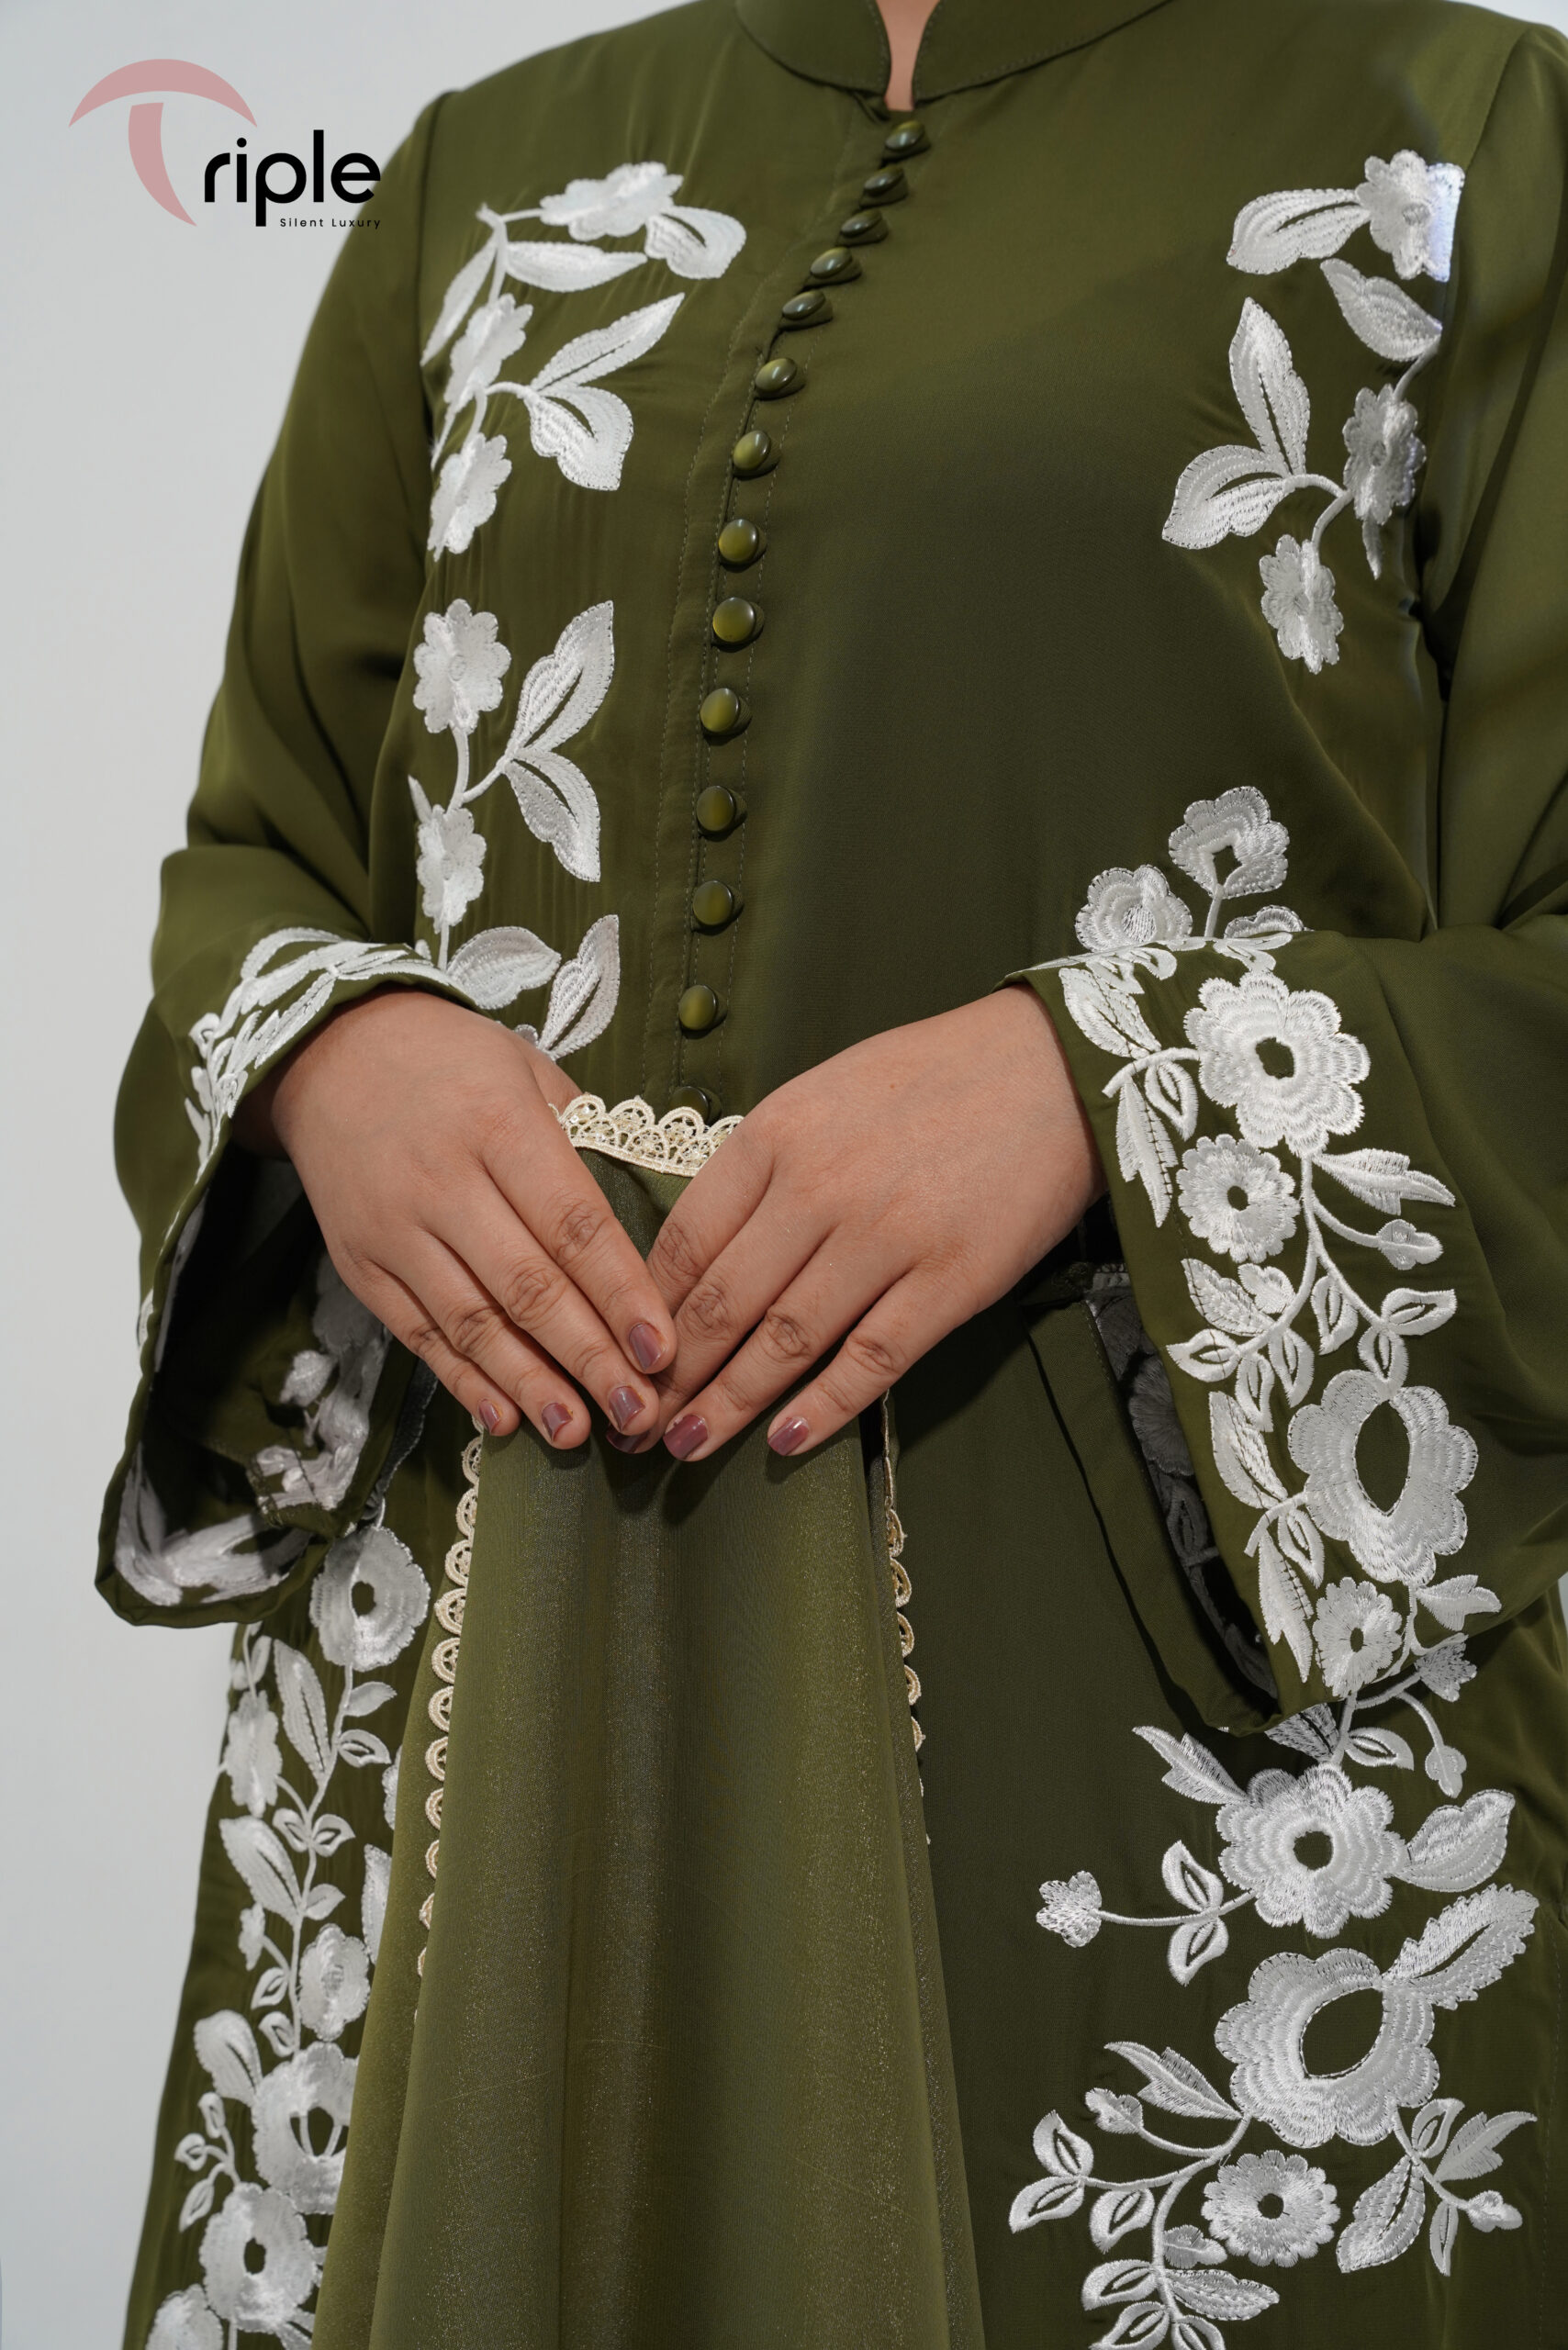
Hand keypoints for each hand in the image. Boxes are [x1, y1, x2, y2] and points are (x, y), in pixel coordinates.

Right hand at [237, 989, 674, 1445]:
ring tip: (579, 1432)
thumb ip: (584, 1141)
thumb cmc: (454, 1062)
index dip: (621, 1294)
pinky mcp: (361, 1264)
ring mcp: (395, 1229)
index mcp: (499, 1126)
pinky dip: (463, 1380)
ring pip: (472, 1322)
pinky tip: (506, 1417)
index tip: (663, 1349)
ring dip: (530, 1384)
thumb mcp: (527, 1070)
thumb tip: (646, 1224)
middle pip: (527, 1286)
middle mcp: (443, 1182)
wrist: (328, 1054)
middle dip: (589, 1357)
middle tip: (640, 1410)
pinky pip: (418, 1333)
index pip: (573, 1224)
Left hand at [642, 987, 1104, 1460]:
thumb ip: (764, 1165)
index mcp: (776, 1134)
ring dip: (726, 1404)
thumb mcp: (824, 1094)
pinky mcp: (951, 1282)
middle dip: (668, 1375)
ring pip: (783, 1341)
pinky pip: (870, 1360)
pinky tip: (782, 1442)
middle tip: (632, 1424)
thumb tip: (701, 1250)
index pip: (685, 1240)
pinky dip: (822, 1407)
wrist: (1055, 1067)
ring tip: (685, 1448)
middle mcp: (819, 1189)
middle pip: (720, 1302)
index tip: (619, 1353)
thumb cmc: (934, 1078)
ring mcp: (886, 1239)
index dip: (642, 1310)